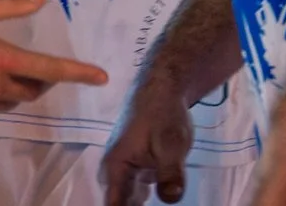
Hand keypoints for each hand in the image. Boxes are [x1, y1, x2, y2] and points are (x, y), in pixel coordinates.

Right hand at [100, 74, 195, 204]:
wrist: (163, 91)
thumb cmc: (164, 116)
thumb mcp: (171, 144)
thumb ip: (170, 173)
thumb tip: (171, 199)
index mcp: (116, 167)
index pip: (114, 204)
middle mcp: (115, 171)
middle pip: (117, 202)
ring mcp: (125, 169)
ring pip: (126, 198)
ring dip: (135, 205)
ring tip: (147, 204)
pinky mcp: (136, 167)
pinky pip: (134, 191)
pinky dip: (141, 201)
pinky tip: (154, 201)